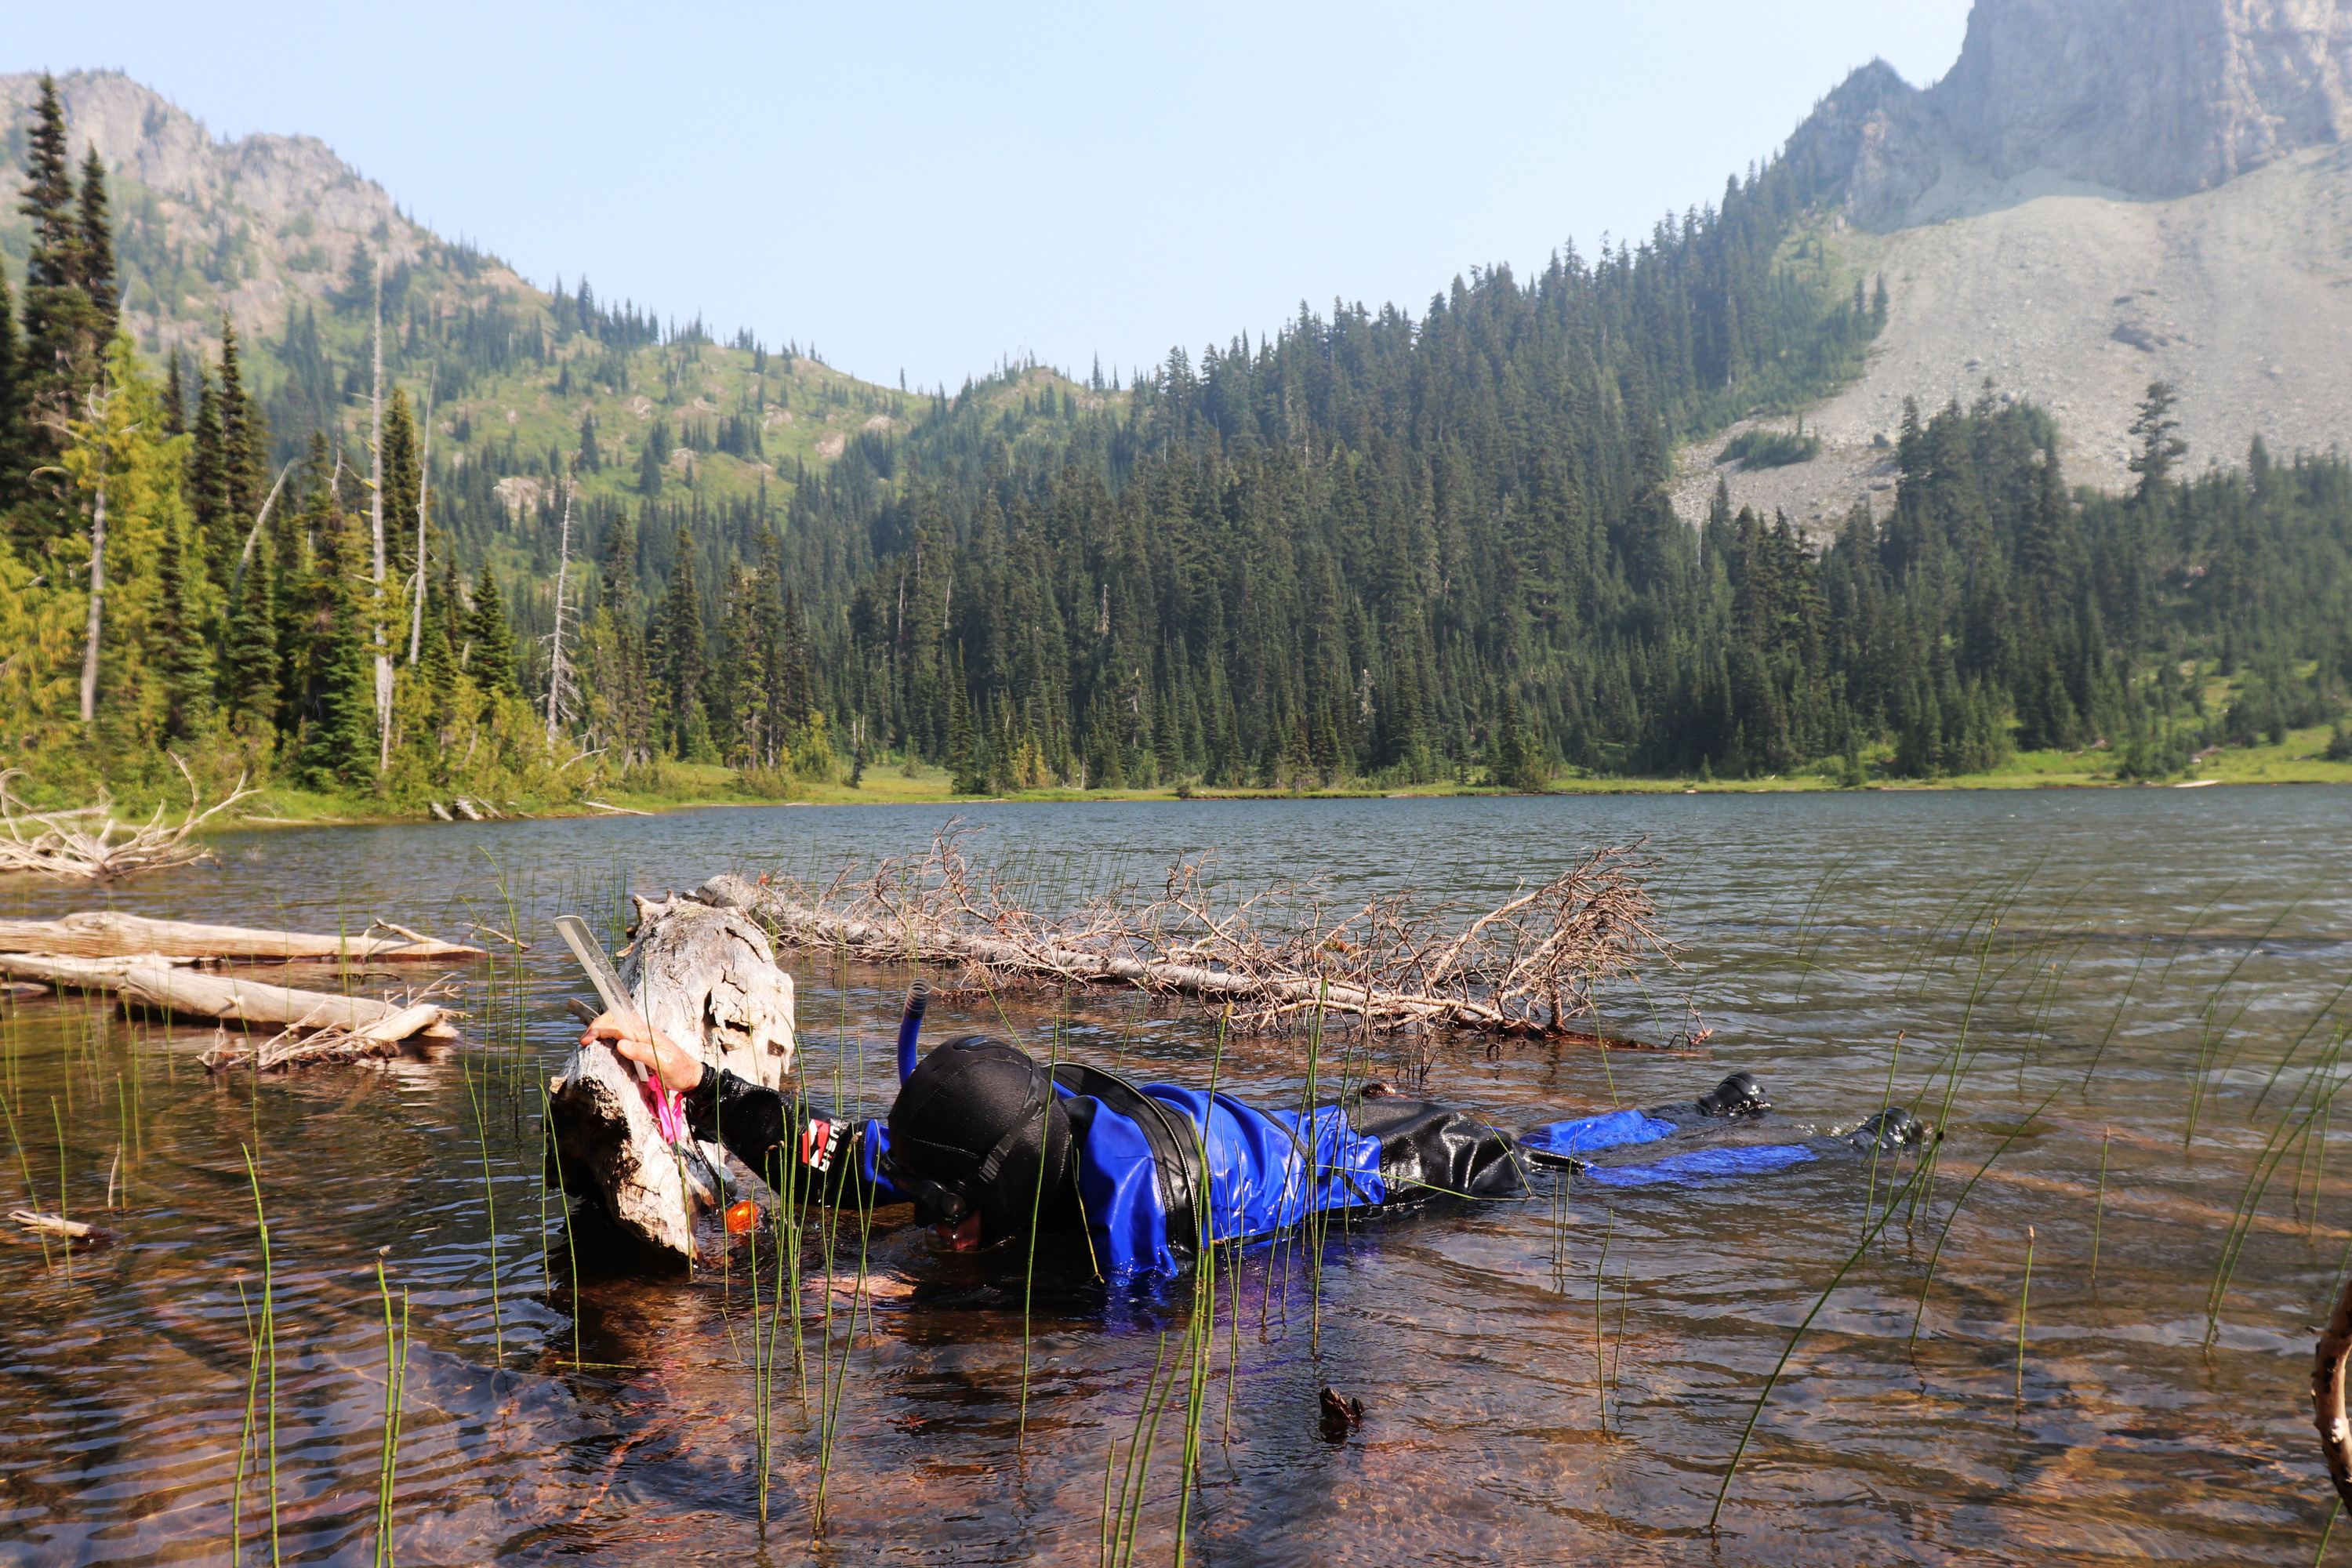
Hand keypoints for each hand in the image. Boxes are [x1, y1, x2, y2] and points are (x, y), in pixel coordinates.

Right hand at [580, 1009, 701, 1093]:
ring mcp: (642, 1036)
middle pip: (616, 1018)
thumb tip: (621, 1044)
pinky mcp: (641, 1044)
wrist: (691, 1075)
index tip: (588, 1038)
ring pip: (617, 1024)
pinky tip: (601, 1042)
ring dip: (601, 1028)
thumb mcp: (663, 1063)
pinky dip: (608, 1035)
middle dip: (598, 1025)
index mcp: (646, 1033)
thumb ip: (643, 1052)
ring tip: (588, 1040)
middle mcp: (643, 1031)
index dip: (601, 1027)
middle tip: (584, 1039)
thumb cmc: (679, 1070)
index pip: (619, 1022)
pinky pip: (622, 1034)